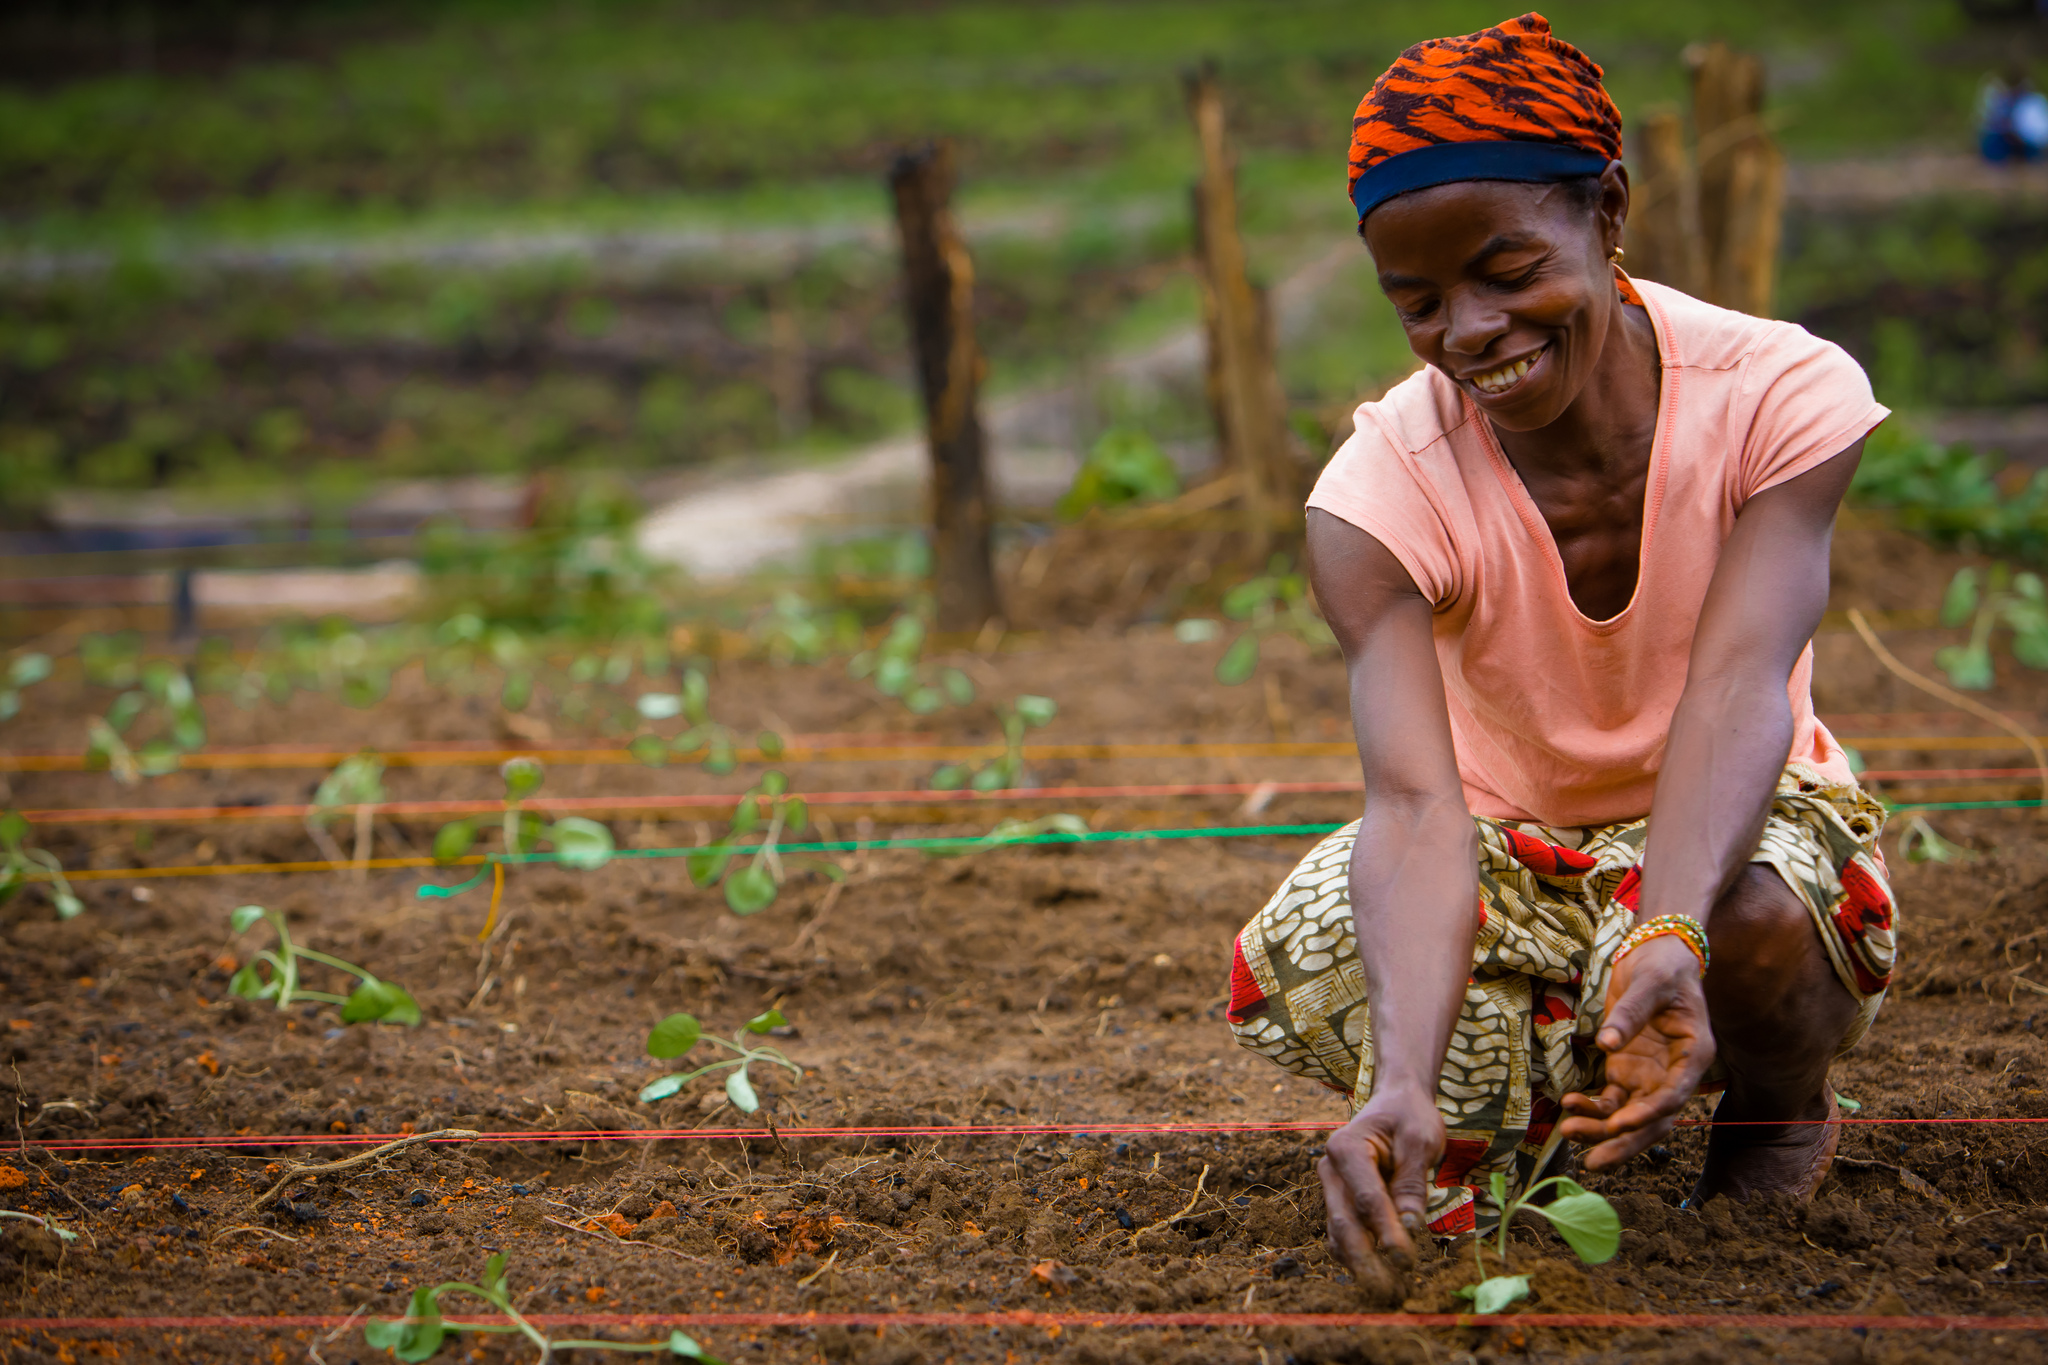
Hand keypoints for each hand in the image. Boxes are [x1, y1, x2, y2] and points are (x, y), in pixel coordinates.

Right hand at [1317, 1084, 1442, 1302]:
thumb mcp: (1420, 1141)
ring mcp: (1331, 1186)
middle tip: (1391, 1290)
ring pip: (1339, 1233)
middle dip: (1367, 1260)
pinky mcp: (1340, 1200)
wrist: (1395, 1102)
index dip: (1386, 1233)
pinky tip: (1380, 1273)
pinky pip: (1344, 1232)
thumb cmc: (1409, 1117)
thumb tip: (1410, 1228)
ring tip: (1388, 1290)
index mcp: (1346, 1148)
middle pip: (1344, 1222)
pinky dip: (1359, 1255)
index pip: (1367, 1199)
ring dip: (1361, 1264)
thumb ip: (1412, 1183)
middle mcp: (1330, 1169)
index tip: (1407, 1261)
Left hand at [1560, 934, 1715, 1169]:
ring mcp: (1650, 1076)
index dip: (1649, 1114)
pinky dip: (1593, 1108)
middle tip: (1594, 1161)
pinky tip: (1570, 1105)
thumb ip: (1631, 1013)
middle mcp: (1675, 1073)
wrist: (1656, 954)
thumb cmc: (1662, 967)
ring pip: (1630, 1116)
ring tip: (1570, 1132)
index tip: (1620, 1124)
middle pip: (1653, 1119)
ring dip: (1603, 1130)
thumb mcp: (1650, 982)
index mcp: (1694, 1055)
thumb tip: (1608, 1044)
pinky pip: (1611, 1100)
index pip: (1674, 1095)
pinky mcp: (1628, 1071)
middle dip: (1624, 1142)